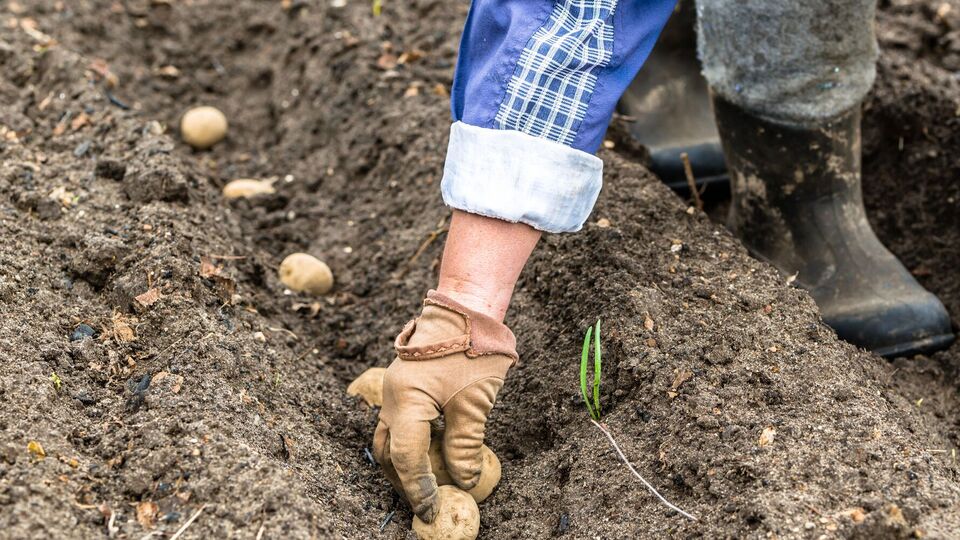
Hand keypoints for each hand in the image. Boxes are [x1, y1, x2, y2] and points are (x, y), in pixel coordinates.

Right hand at [372, 292, 515, 521]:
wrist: (467, 305)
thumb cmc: (473, 349)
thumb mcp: (474, 403)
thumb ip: (465, 445)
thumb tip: (463, 482)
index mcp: (405, 401)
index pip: (406, 457)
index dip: (419, 488)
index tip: (433, 510)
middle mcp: (392, 396)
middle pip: (388, 451)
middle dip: (404, 480)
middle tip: (426, 502)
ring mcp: (395, 388)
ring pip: (390, 436)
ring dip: (405, 461)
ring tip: (428, 482)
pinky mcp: (405, 383)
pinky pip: (399, 421)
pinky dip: (411, 441)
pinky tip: (432, 451)